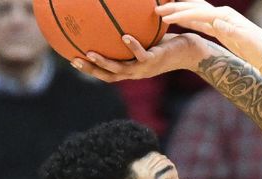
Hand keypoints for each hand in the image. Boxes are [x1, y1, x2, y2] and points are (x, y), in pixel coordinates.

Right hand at [71, 33, 210, 82]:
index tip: (74, 59)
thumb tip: (113, 19)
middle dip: (91, 70)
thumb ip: (129, 36)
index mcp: (131, 70)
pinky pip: (141, 54)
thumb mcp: (144, 39)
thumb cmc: (164, 44)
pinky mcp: (154, 60)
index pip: (107, 74)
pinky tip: (124, 36)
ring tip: (91, 52)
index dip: (90, 70)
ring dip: (105, 62)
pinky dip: (132, 46)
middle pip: (109, 76)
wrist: (188, 52)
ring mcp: (145, 68)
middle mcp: (136, 73)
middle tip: (75, 59)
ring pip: (121, 69)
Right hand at [157, 1, 261, 73]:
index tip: (165, 17)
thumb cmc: (259, 49)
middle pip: (194, 7)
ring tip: (161, 12)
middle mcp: (222, 15)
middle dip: (175, 8)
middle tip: (156, 9)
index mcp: (226, 17)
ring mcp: (220, 21)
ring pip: (195, 12)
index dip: (182, 14)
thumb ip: (232, 32)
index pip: (199, 12)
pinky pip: (199, 21)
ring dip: (178, 12)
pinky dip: (187, 20)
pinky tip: (177, 21)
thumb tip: (216, 22)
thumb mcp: (246, 42)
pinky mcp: (220, 29)